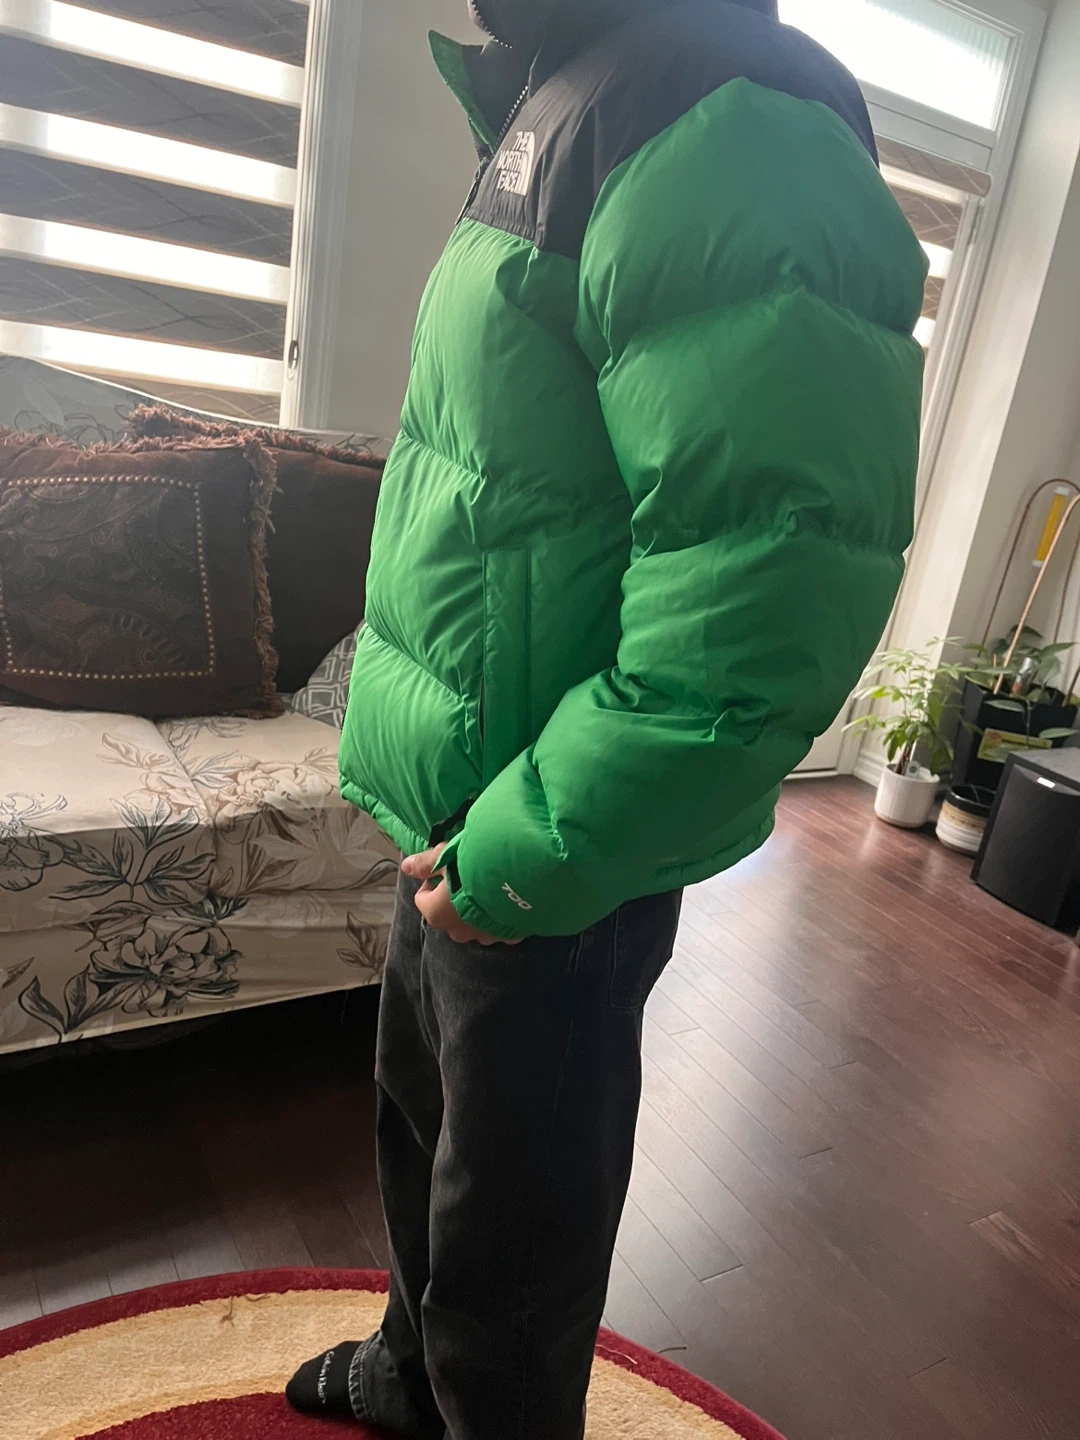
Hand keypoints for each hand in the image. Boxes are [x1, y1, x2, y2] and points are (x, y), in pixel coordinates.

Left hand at [401, 846, 518, 945]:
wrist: (522, 873)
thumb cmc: (475, 862)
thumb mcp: (446, 855)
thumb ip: (426, 864)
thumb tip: (407, 867)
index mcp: (437, 914)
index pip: (423, 900)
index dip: (433, 881)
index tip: (447, 868)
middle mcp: (457, 932)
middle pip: (448, 915)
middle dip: (454, 898)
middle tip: (469, 874)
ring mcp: (485, 937)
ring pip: (474, 924)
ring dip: (478, 910)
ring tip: (491, 886)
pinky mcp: (510, 936)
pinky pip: (501, 928)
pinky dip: (502, 916)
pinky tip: (510, 899)